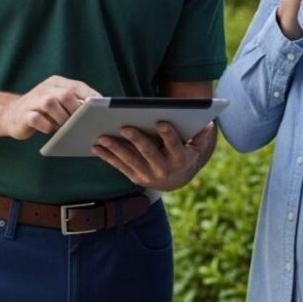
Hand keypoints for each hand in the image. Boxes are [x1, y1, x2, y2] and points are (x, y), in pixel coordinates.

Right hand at [0, 76, 100, 139]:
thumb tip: (95, 113)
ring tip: (65, 127)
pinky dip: (46, 125)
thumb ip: (73, 103)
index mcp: (55, 83)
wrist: (11, 115)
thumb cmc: (42, 111)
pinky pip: (36, 119)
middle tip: (81, 122)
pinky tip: (50, 130)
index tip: (101, 111)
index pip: (77, 86)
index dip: (91, 98)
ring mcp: (33, 101)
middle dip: (76, 109)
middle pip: (65, 94)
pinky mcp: (24, 115)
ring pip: (50, 103)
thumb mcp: (57, 102)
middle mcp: (44, 89)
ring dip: (61, 117)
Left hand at [91, 122, 216, 190]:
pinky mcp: (135, 178)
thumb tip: (207, 123)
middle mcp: (164, 170)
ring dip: (115, 149)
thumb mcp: (198, 146)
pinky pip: (119, 167)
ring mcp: (148, 176)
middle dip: (136, 139)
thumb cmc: (187, 153)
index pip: (174, 146)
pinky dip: (106, 157)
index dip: (168, 135)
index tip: (160, 122)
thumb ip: (202, 135)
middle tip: (124, 126)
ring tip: (102, 136)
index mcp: (180, 159)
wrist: (177, 179)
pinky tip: (95, 147)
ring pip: (130, 161)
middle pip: (149, 153)